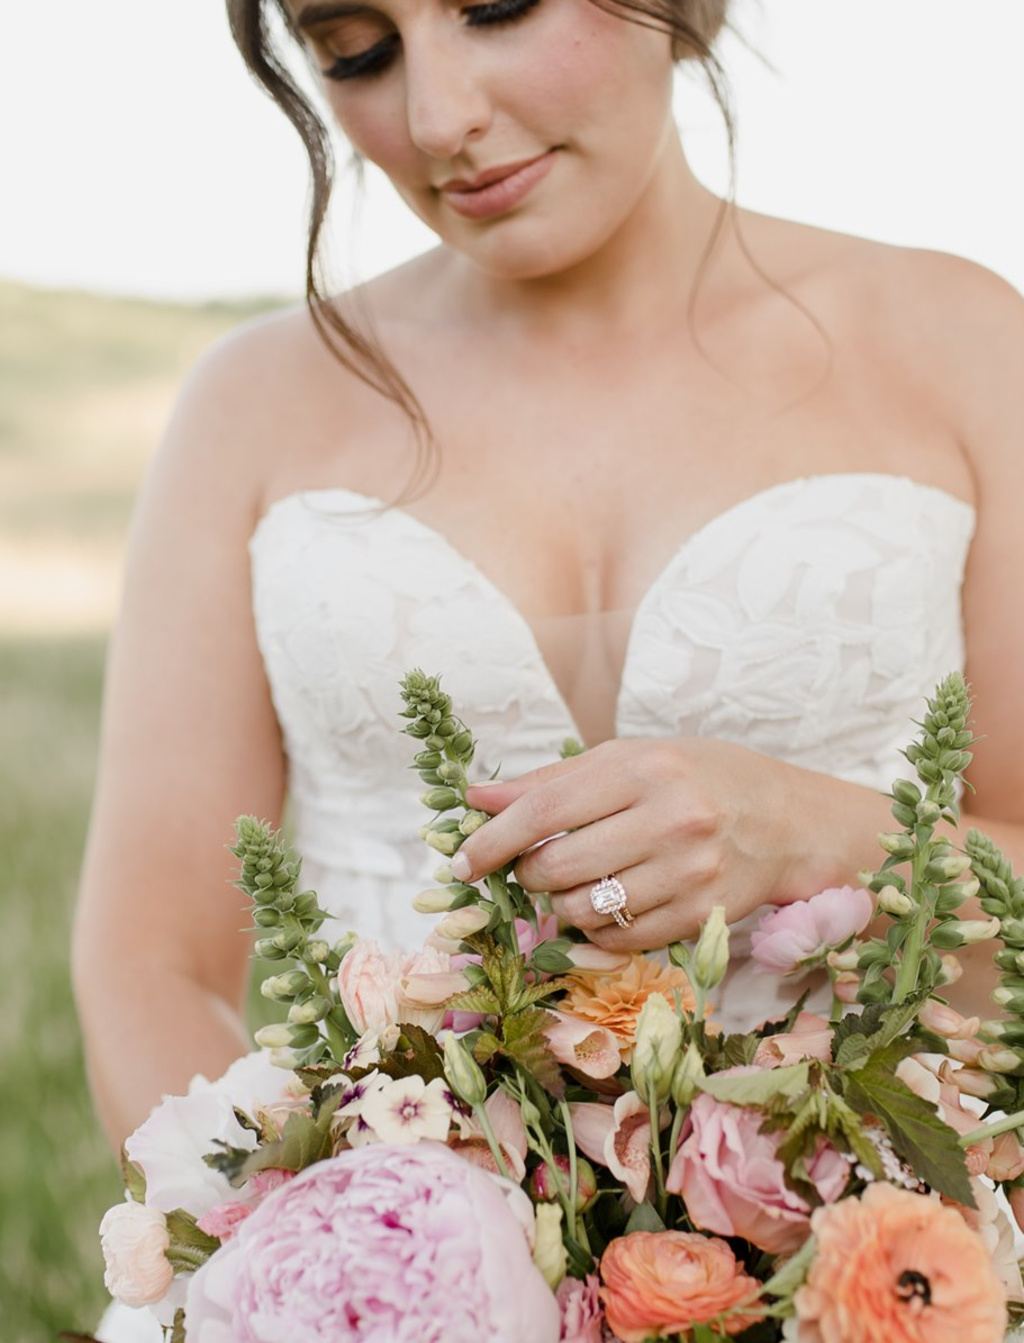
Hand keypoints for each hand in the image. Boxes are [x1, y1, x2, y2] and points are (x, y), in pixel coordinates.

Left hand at [453, 738, 808, 949]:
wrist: (787, 819)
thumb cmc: (697, 778)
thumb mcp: (628, 759)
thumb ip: (550, 782)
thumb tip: (476, 800)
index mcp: (644, 769)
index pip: (544, 811)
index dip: (492, 839)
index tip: (462, 860)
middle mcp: (670, 819)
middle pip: (558, 866)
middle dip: (528, 873)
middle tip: (535, 864)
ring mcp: (690, 872)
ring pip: (585, 909)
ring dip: (562, 902)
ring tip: (579, 880)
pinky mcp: (703, 914)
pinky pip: (621, 938)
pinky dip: (599, 927)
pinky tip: (610, 903)